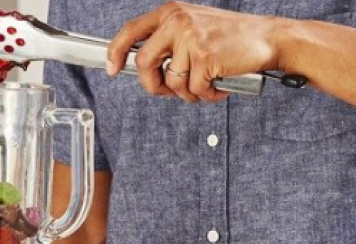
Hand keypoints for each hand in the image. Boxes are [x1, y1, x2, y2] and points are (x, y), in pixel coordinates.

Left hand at [106, 1, 280, 101]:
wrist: (269, 38)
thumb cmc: (230, 38)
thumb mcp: (192, 28)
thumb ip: (166, 41)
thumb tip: (140, 67)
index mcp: (171, 12)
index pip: (131, 31)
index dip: (116, 52)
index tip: (112, 68)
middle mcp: (178, 21)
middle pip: (143, 63)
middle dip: (153, 85)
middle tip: (168, 91)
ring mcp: (191, 38)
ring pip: (171, 81)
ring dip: (186, 93)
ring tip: (204, 84)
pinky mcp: (205, 56)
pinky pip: (193, 90)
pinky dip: (206, 95)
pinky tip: (218, 84)